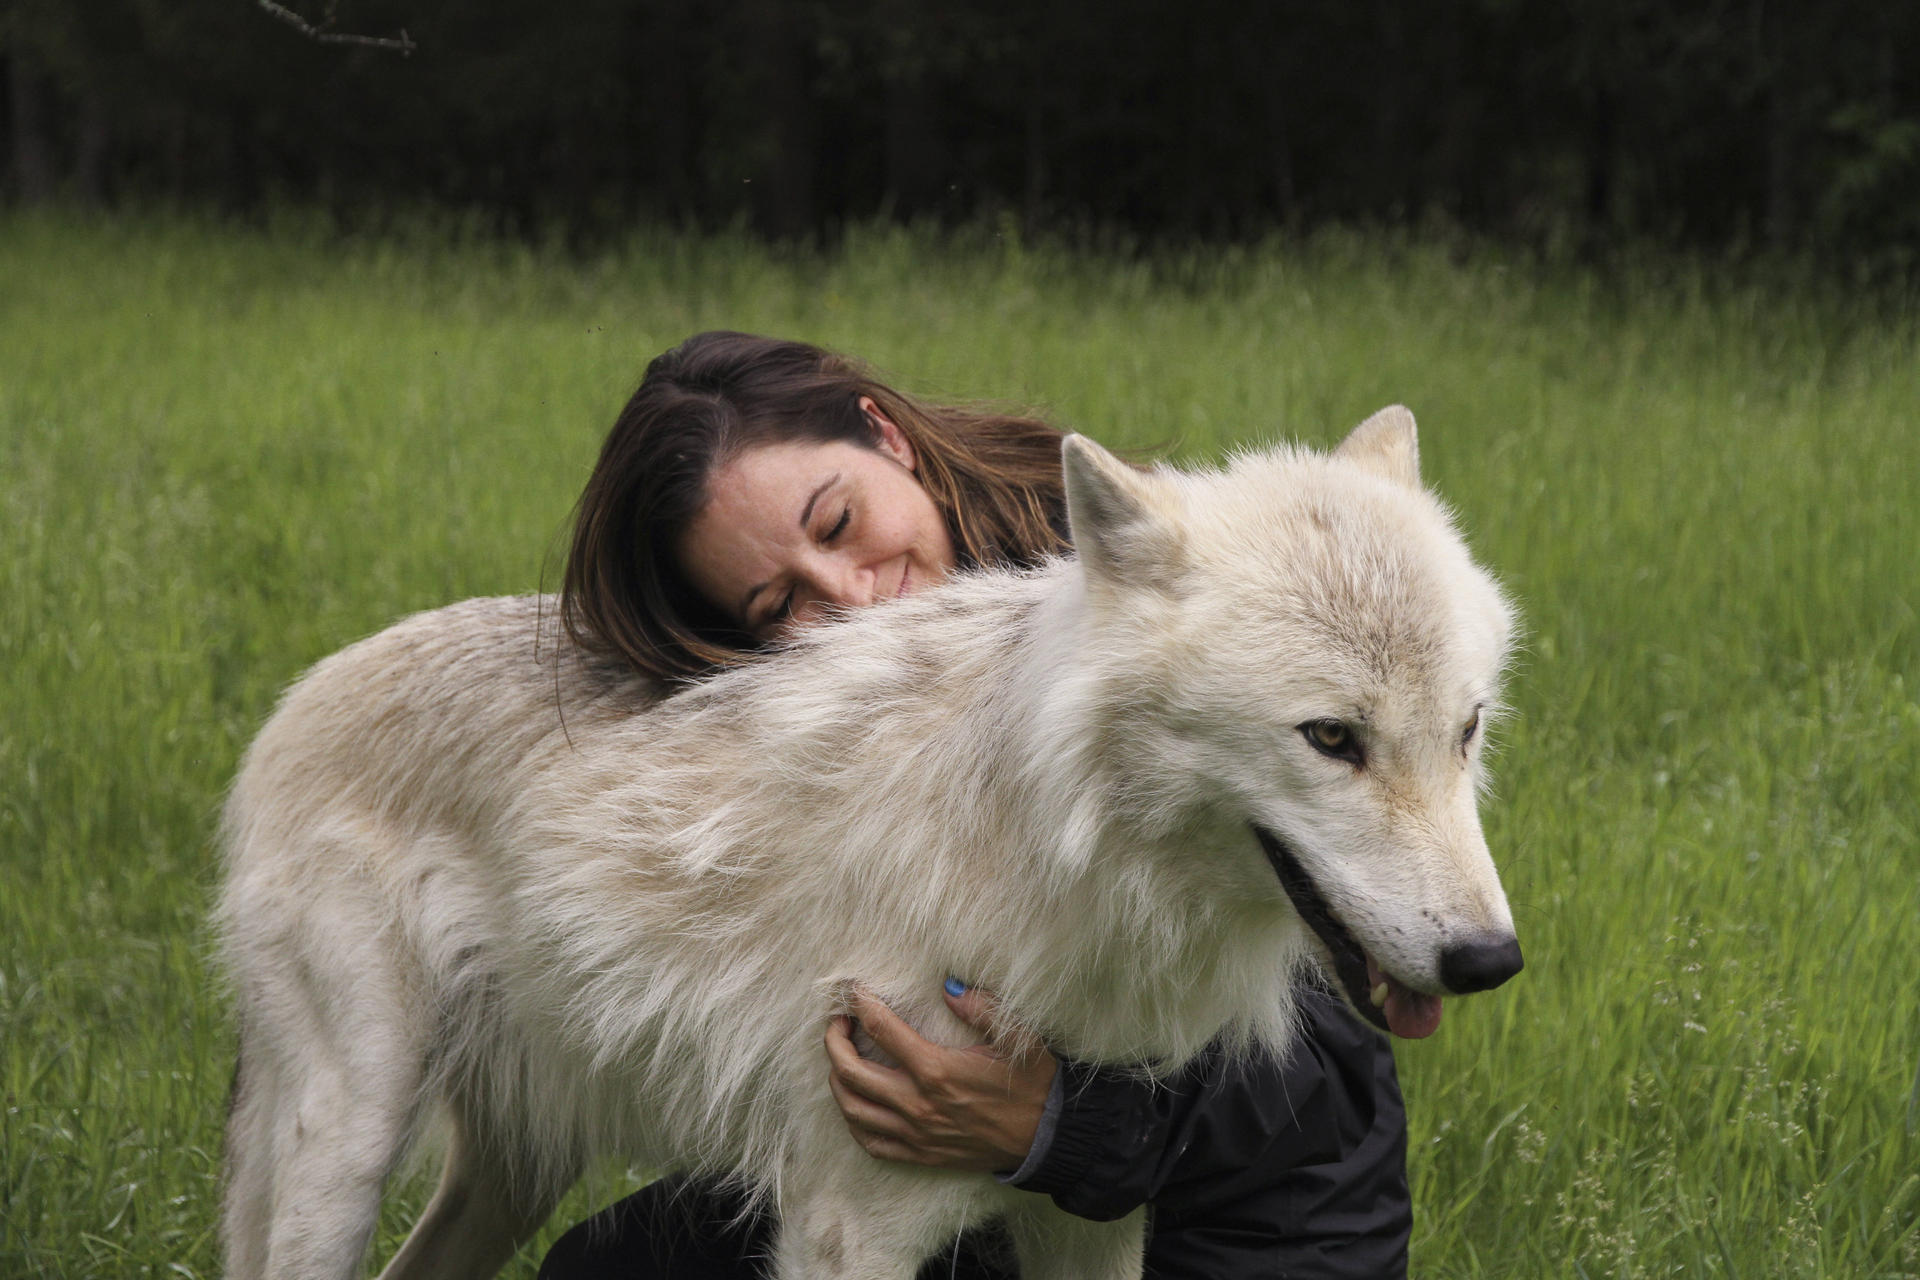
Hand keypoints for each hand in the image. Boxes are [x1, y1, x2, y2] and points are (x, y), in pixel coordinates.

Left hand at [824, 980, 1057, 1172]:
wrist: (1046, 1138)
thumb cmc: (1033, 1085)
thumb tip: (949, 985)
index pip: (881, 1029)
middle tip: (838, 1021)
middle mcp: (918, 1104)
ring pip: (852, 1109)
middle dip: (834, 1040)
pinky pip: (870, 1142)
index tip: (855, 990)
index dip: (862, 1004)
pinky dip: (854, 1120)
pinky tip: (856, 1102)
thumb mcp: (1019, 1039)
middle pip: (851, 1071)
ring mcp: (915, 1133)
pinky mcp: (920, 1155)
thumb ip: (983, 1008)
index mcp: (937, 1070)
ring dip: (837, 1079)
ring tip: (841, 1058)